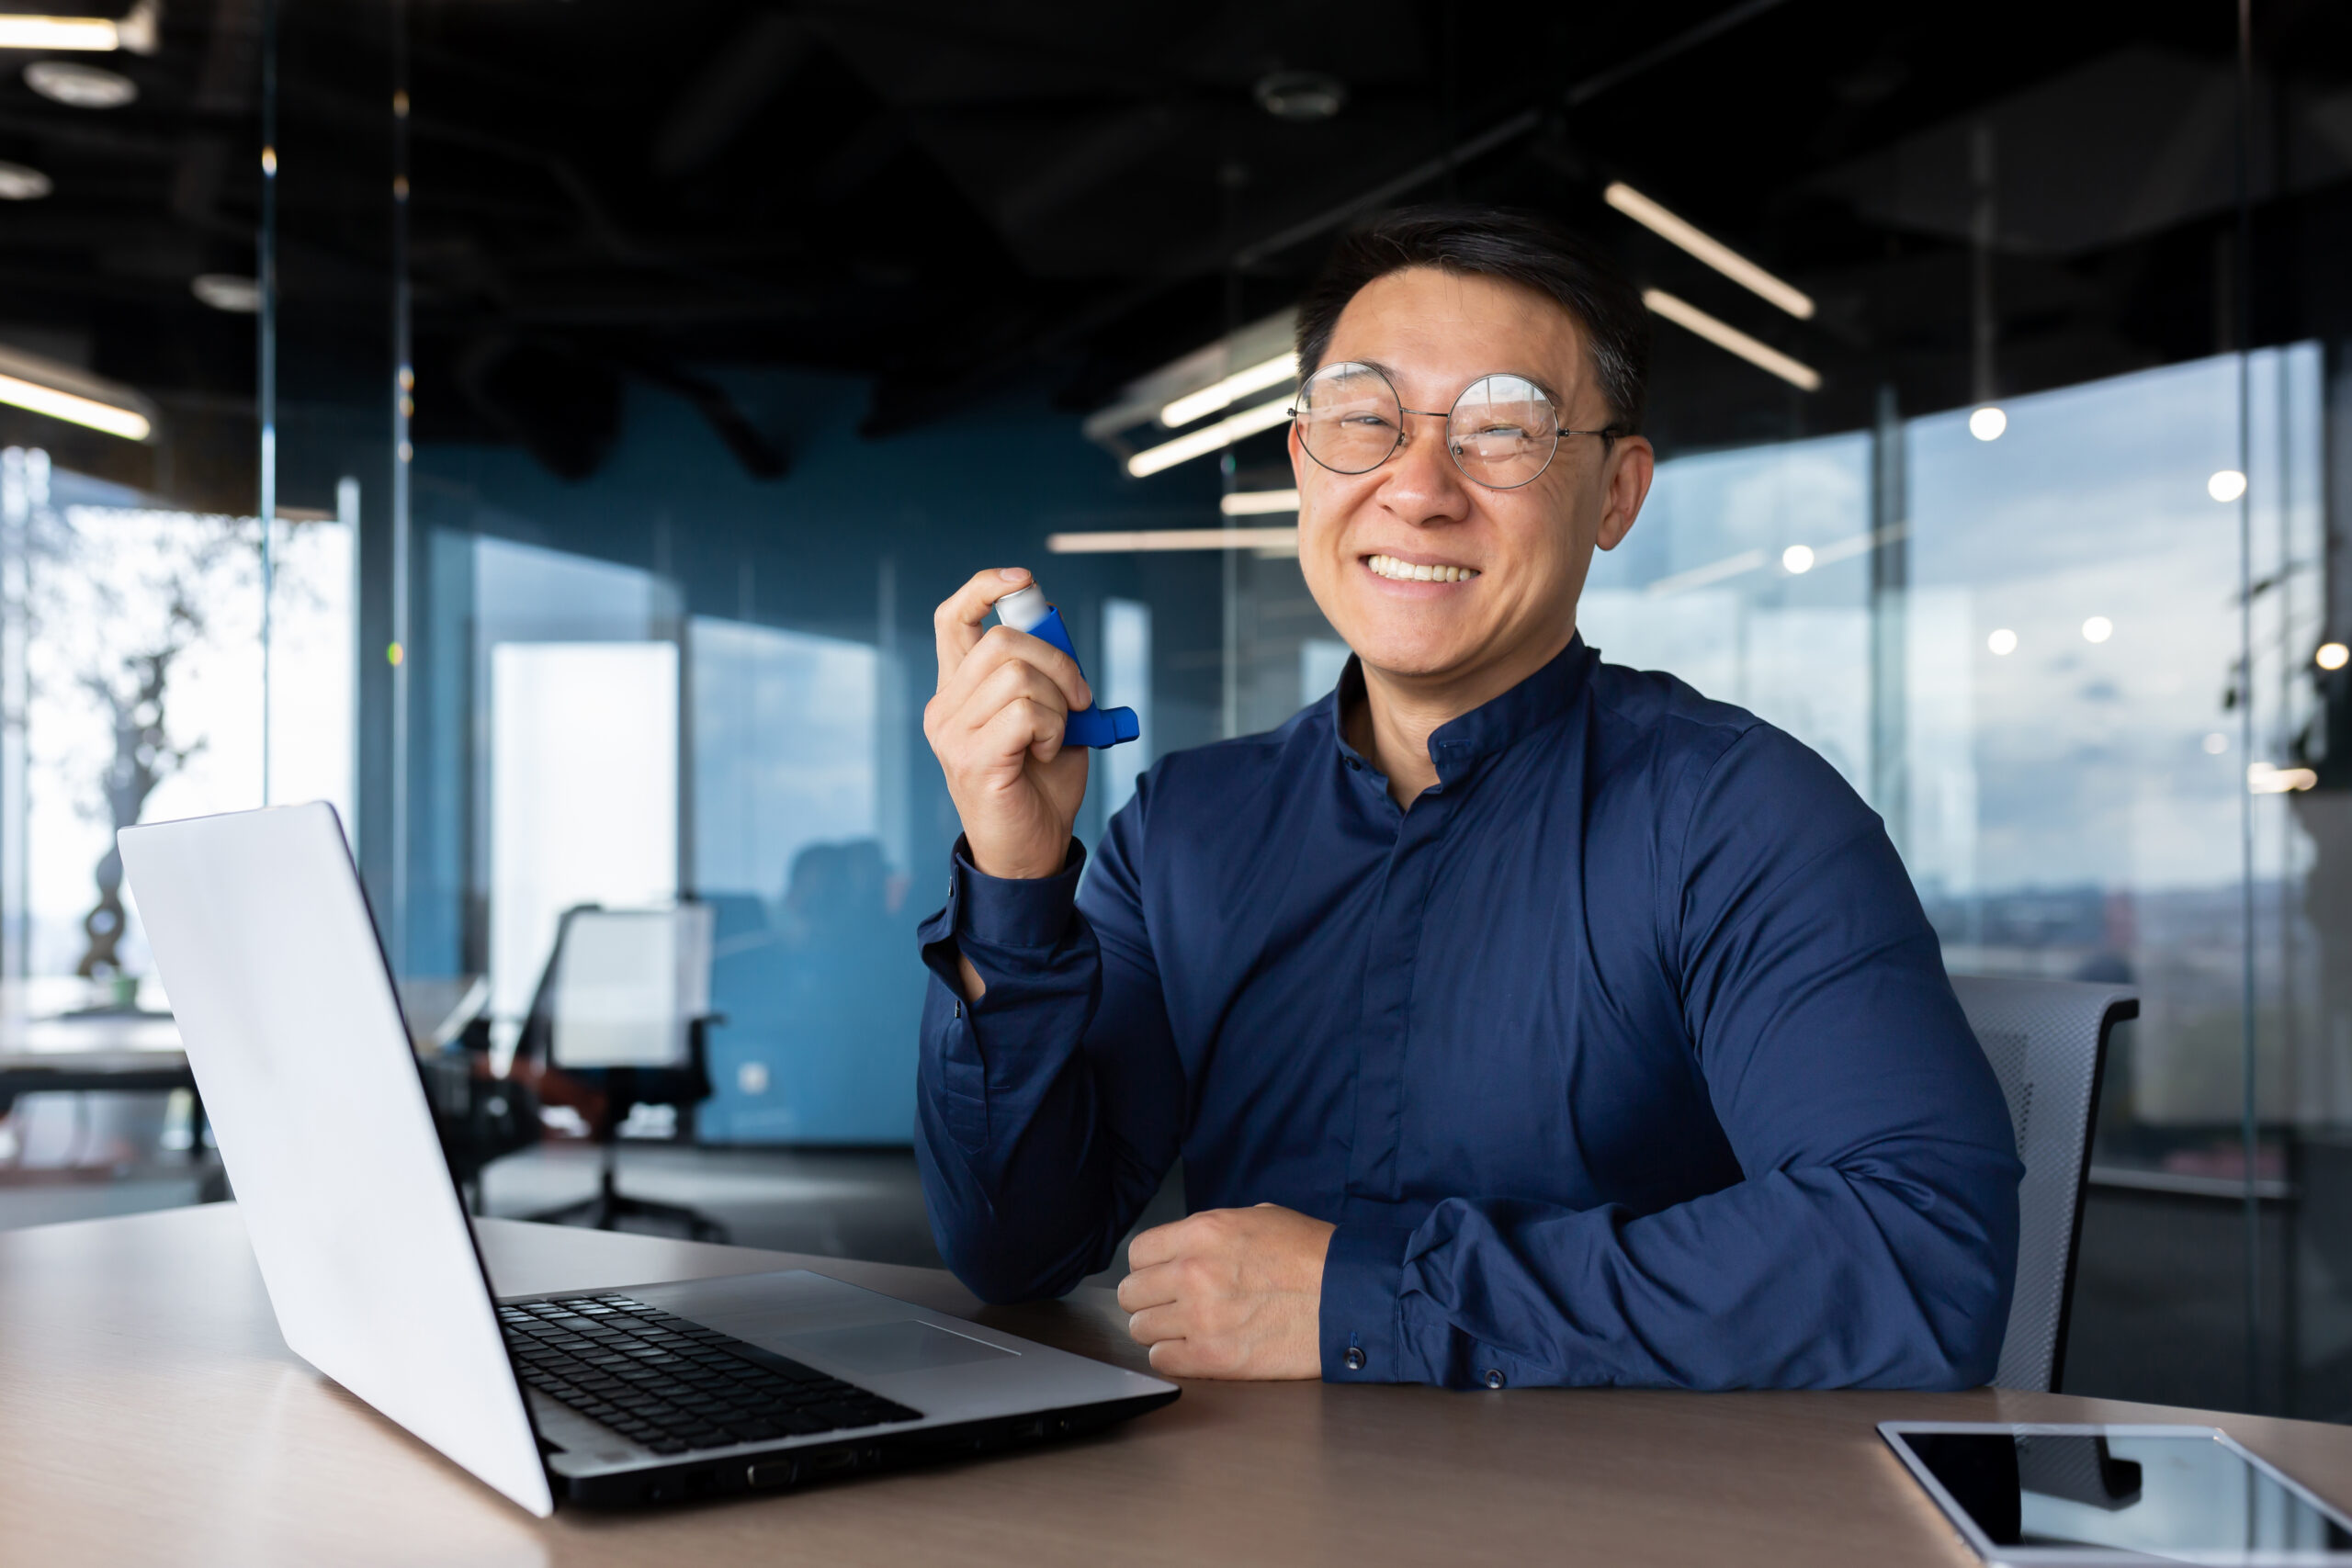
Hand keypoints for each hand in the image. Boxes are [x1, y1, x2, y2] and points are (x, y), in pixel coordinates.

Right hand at [924, 567, 1091, 883]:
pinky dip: (1054, 728)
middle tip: (1080, 699)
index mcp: (958, 692)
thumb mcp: (1050, 717)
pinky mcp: (971, 758)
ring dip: (1060, 703)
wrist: (1031, 852)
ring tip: (1058, 736)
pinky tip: (1048, 753)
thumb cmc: (1040, 786)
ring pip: (1019, 675)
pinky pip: (1026, 712)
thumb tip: (1052, 622)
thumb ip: (1044, 673)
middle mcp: (945, 708)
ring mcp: (952, 733)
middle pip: (1002, 640)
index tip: (1024, 579)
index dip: (985, 587)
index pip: (953, 619)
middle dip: (1059, 660)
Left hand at [1116, 1205, 1334, 1378]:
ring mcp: (1201, 1317)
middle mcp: (1193, 1272)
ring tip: (1189, 1330)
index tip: (1160, 1277)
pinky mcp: (1214, 1357)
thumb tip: (1186, 1248)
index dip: (1148, 1267)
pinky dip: (1174, 1357)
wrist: (1349, 1297)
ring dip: (1161, 1331)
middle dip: (1149, 1300)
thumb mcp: (1259, 1217)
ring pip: (1141, 1329)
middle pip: (1132, 1293)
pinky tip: (1196, 1349)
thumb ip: (1213, 1232)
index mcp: (1202, 1232)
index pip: (1138, 1253)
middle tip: (1172, 1306)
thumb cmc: (1314, 1256)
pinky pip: (1162, 1359)